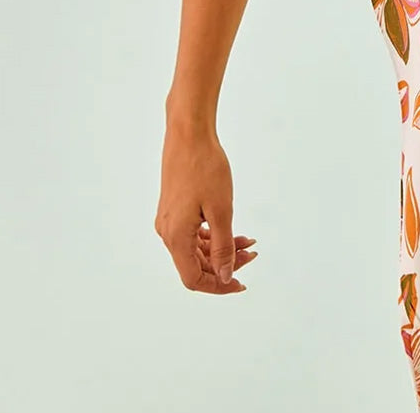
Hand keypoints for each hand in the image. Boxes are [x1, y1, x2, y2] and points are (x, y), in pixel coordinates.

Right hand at [155, 124, 258, 293]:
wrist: (189, 134)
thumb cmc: (205, 168)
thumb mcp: (221, 210)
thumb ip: (223, 247)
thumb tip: (225, 277)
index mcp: (175, 237)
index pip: (194, 279)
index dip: (218, 286)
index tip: (242, 282)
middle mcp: (167, 233)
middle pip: (195, 265)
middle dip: (224, 265)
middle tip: (252, 254)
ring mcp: (169, 220)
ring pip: (195, 249)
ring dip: (221, 250)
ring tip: (248, 242)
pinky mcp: (174, 209)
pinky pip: (193, 233)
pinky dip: (213, 236)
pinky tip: (232, 231)